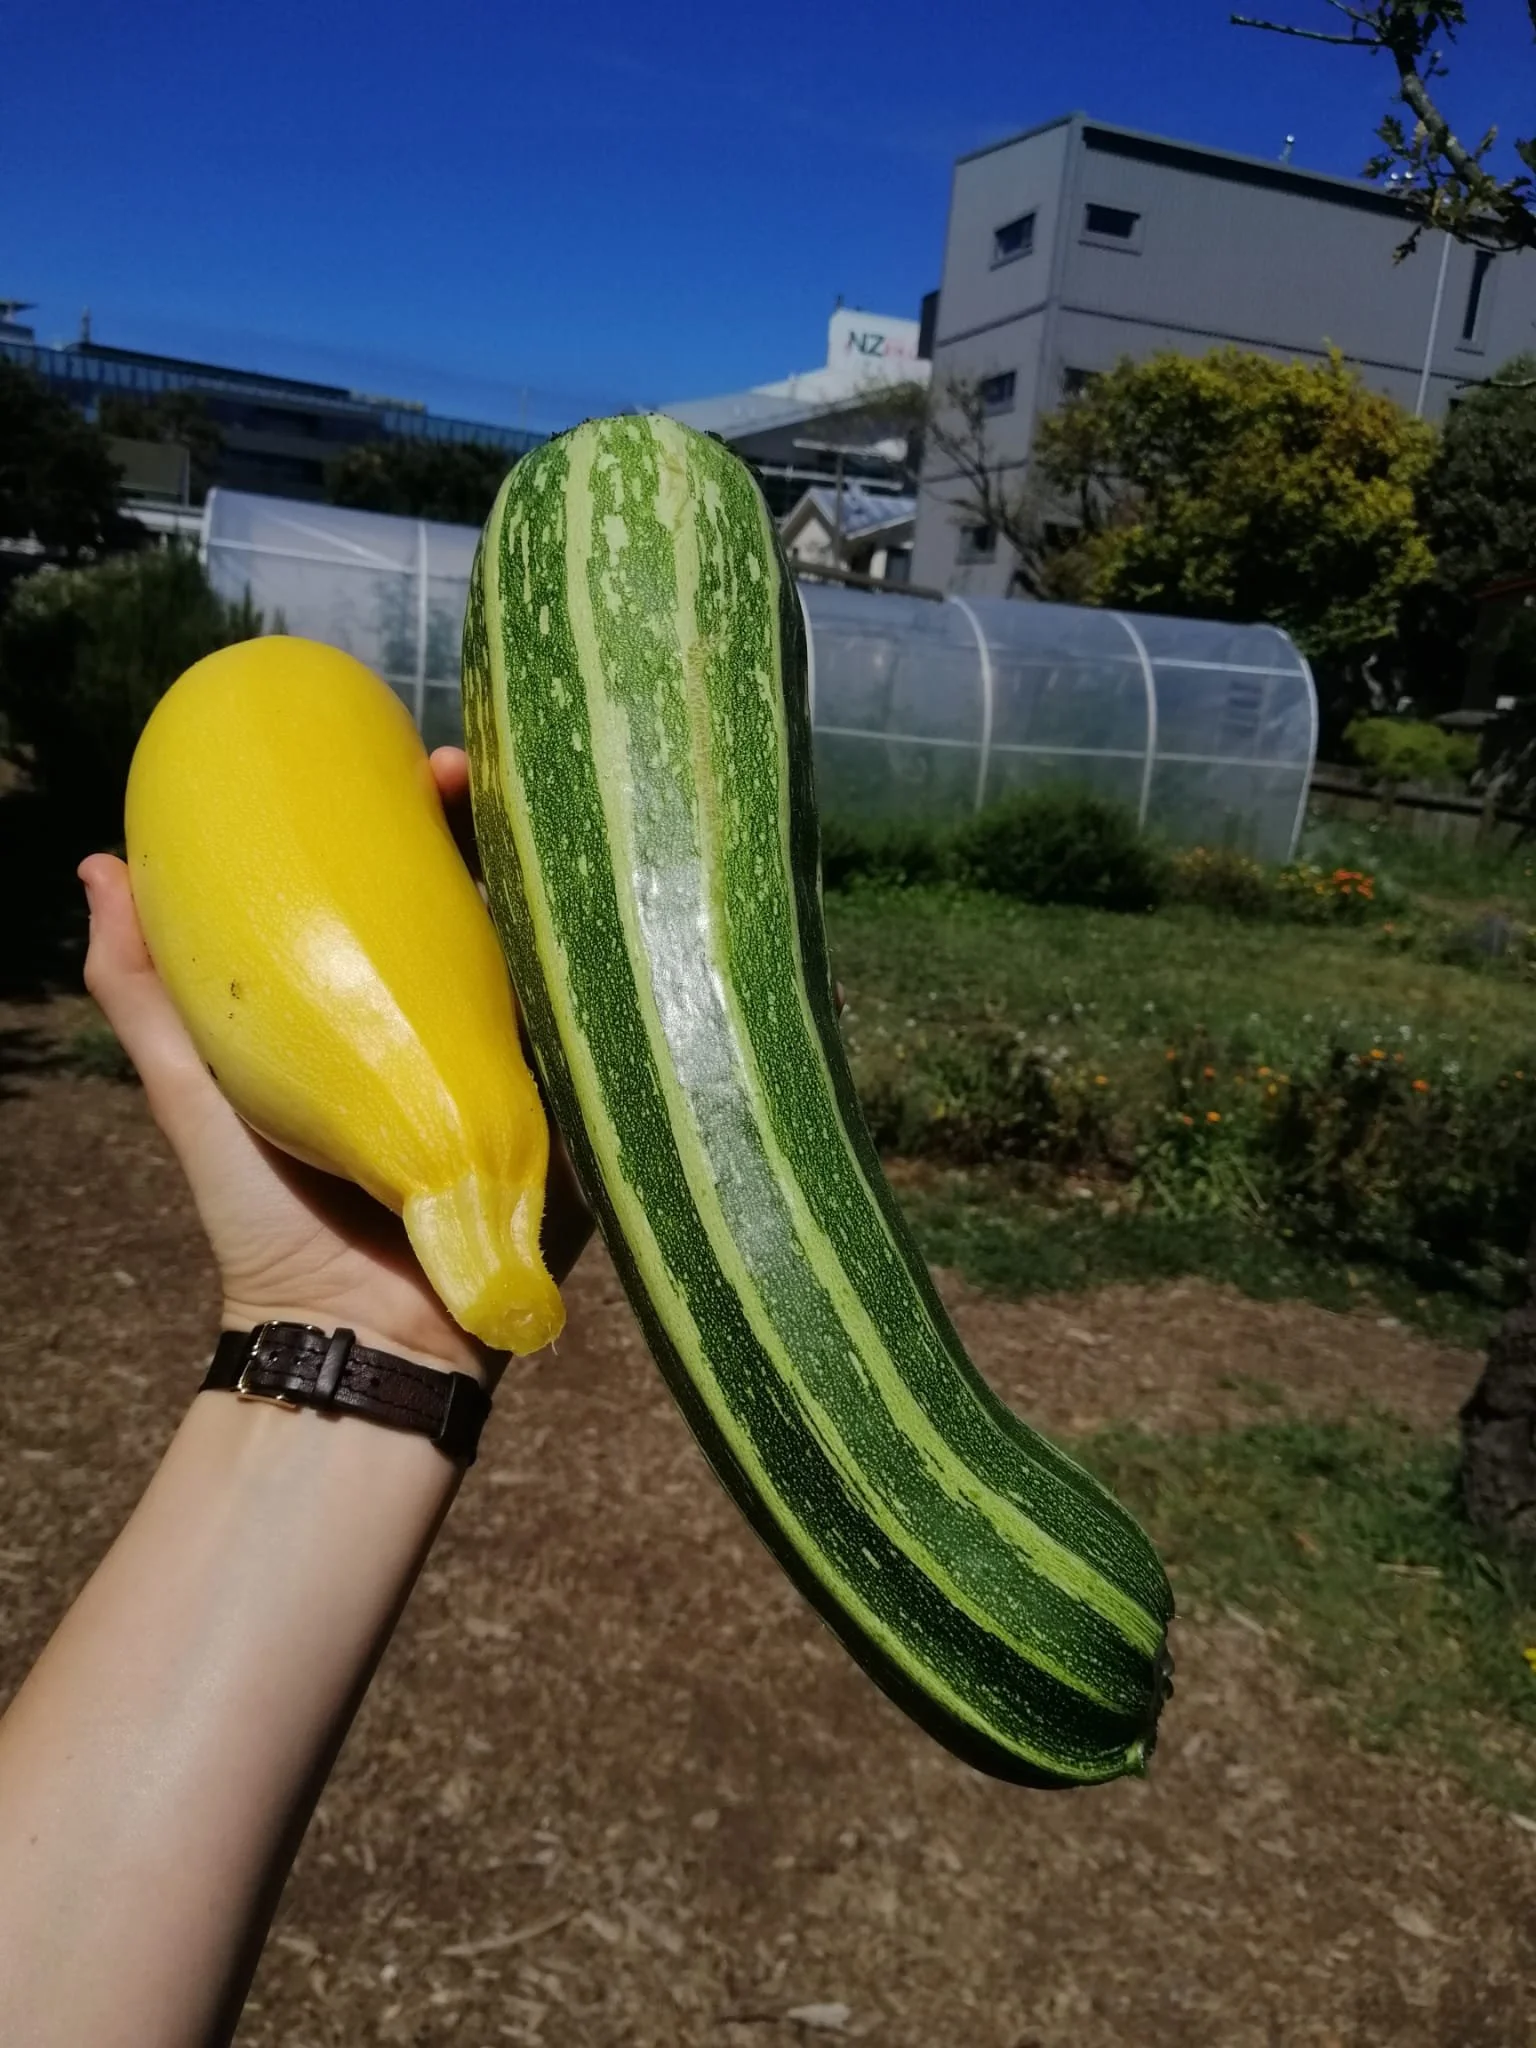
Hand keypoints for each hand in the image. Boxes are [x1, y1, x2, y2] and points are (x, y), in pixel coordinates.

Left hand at [79, 747, 591, 1386]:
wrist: (354, 1338)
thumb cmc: (266, 1219)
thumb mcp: (194, 1088)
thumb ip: (145, 993)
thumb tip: (97, 864)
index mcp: (382, 1010)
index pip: (412, 889)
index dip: (421, 819)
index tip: (419, 757)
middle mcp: (461, 1029)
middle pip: (492, 907)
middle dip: (501, 831)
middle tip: (487, 775)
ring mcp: (527, 1072)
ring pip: (556, 961)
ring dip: (568, 890)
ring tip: (566, 823)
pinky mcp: (578, 1122)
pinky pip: (607, 1042)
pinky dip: (624, 984)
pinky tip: (632, 923)